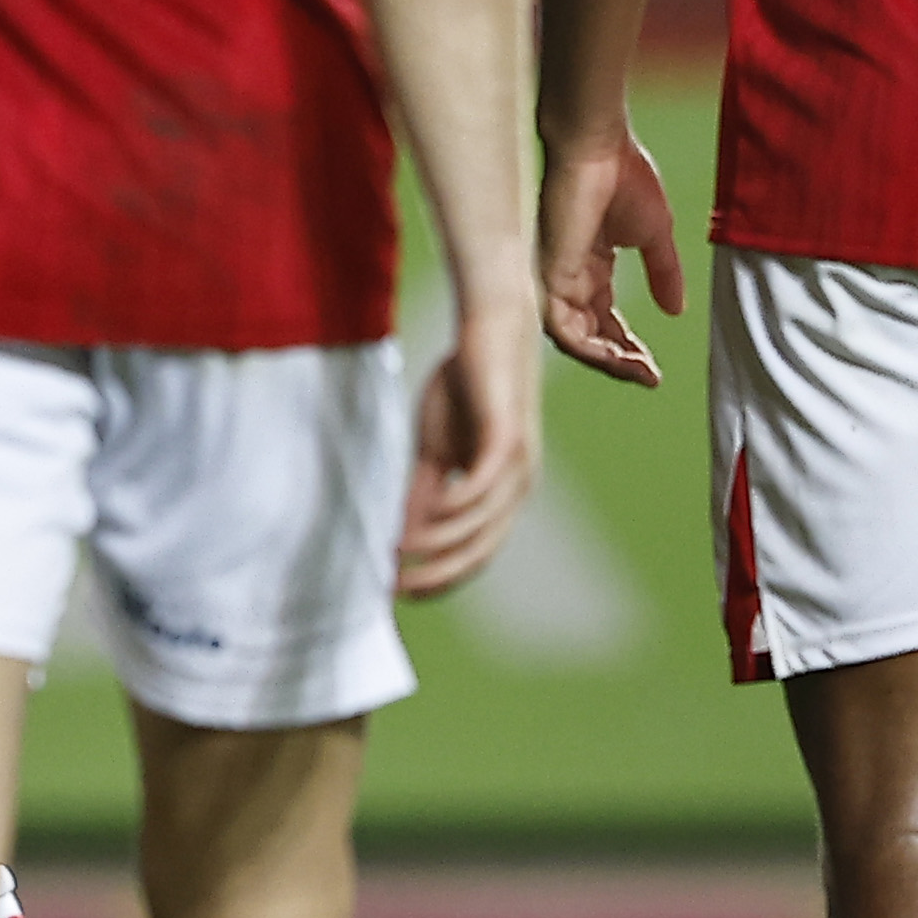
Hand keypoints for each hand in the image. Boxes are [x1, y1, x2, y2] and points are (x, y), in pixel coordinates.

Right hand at [397, 290, 542, 597]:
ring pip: (480, 525)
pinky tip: (429, 517)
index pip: (474, 553)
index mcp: (502, 494)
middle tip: (398, 588)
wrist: (490, 328)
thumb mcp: (436, 447)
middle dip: (438, 574)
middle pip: (480, 551)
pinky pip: (483, 485)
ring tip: (399, 550)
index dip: (438, 576)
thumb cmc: (465, 386)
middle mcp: (518, 488)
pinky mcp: (509, 437)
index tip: (398, 590)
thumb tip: (404, 536)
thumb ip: (424, 490)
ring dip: (439, 543)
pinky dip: (457, 507)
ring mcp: (518, 465)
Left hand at [536, 128, 687, 384]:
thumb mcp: (655, 234)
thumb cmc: (623, 175)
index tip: (653, 368)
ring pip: (574, 341)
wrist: (599, 145)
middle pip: (587, 336)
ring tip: (640, 372)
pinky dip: (591, 349)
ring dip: (608, 361)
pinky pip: (563, 329)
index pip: (602, 320)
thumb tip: (676, 310)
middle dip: (619, 361)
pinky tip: (621, 358)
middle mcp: (567, 278)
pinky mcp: (548, 276)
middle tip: (649, 376)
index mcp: (588, 266)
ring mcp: (554, 279)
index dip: (627, 347)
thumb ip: (664, 272)